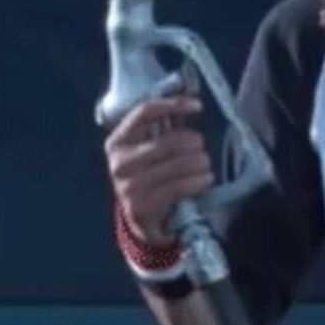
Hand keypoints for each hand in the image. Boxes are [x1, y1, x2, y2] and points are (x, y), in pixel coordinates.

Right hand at [104, 95, 213, 245]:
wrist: (143, 220)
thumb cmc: (152, 175)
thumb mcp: (149, 151)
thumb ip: (165, 128)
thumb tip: (191, 103)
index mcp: (118, 141)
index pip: (145, 112)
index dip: (173, 105)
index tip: (198, 105)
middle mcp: (120, 162)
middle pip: (171, 141)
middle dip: (195, 143)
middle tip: (201, 149)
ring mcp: (128, 186)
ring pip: (180, 163)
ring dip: (201, 163)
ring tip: (204, 166)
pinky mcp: (142, 207)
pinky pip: (181, 186)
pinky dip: (200, 181)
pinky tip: (205, 179)